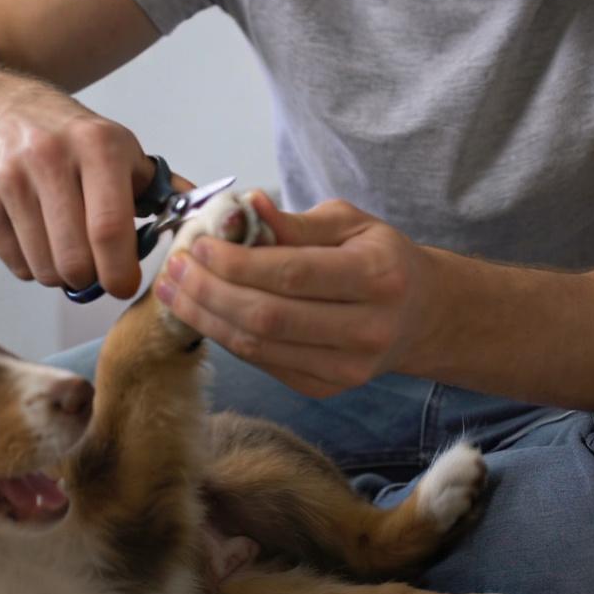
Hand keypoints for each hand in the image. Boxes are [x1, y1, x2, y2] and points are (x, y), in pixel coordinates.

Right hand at [0, 95, 179, 298]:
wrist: (4, 112)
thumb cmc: (78, 142)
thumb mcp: (124, 152)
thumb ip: (166, 191)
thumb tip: (209, 220)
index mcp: (98, 145)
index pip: (109, 228)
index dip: (120, 270)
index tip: (124, 285)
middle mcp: (49, 156)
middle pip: (74, 258)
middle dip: (91, 278)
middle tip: (97, 269)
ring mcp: (9, 177)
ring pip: (44, 268)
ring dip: (62, 274)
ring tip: (68, 248)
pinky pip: (15, 265)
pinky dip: (31, 266)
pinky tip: (39, 238)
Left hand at [154, 193, 437, 397]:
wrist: (420, 316)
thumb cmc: (379, 258)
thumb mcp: (350, 223)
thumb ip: (295, 221)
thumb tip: (244, 205)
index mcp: (377, 276)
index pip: (293, 273)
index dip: (238, 263)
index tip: (198, 246)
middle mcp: (367, 328)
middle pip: (269, 316)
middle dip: (210, 292)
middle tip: (174, 268)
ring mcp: (348, 367)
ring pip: (259, 347)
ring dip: (206, 318)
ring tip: (173, 290)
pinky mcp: (327, 388)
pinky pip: (263, 363)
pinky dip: (226, 337)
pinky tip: (202, 312)